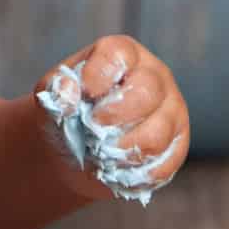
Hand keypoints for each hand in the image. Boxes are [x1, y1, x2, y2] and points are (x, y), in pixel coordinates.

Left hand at [35, 34, 189, 205]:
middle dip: (114, 116)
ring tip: (99, 154)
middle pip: (147, 92)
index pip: (119, 55)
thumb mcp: (51, 97)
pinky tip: (115, 169)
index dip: (99, 75)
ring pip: (157, 134)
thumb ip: (57, 90)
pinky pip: (163, 164)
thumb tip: (67, 95)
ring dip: (121, 151)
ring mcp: (171, 111)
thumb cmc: (66, 114)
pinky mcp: (177, 145)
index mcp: (123, 55)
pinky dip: (134, 173)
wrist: (76, 151)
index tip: (83, 94)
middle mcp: (155, 76)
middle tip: (91, 129)